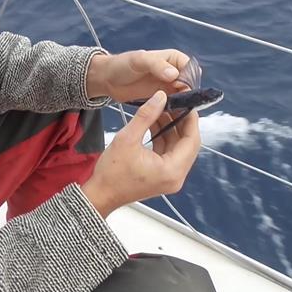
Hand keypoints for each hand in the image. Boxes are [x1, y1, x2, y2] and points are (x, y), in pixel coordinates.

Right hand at [81, 90, 200, 217]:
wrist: (100, 195)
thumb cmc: (111, 173)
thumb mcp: (127, 138)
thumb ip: (146, 115)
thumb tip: (160, 97)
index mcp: (172, 170)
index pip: (192, 140)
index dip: (190, 119)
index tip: (186, 102)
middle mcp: (176, 176)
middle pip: (187, 144)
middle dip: (180, 122)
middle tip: (173, 103)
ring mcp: (169, 178)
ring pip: (177, 147)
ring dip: (171, 129)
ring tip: (161, 109)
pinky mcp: (162, 176)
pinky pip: (168, 153)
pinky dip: (163, 138)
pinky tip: (154, 123)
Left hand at [86, 50, 190, 101]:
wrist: (107, 79)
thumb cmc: (122, 64)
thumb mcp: (139, 61)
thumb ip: (156, 65)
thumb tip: (174, 74)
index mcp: (173, 58)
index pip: (189, 68)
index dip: (189, 78)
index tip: (182, 88)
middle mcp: (174, 72)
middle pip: (189, 84)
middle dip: (187, 93)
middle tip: (181, 103)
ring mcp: (168, 86)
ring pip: (183, 96)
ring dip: (182, 103)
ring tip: (176, 111)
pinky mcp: (161, 98)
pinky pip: (173, 104)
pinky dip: (174, 109)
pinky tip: (171, 115)